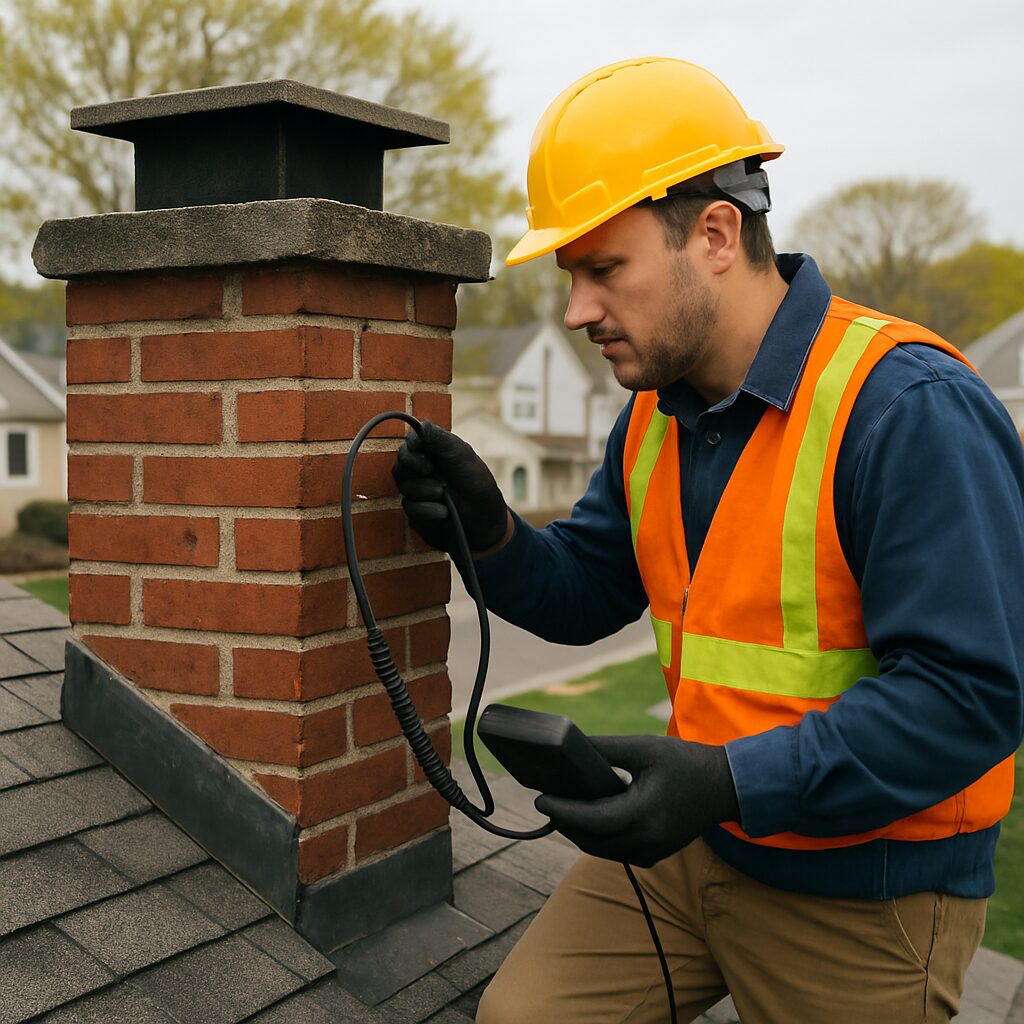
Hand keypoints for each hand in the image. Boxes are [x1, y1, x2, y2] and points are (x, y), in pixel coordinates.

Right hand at [392, 420, 508, 553]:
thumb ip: (443, 441)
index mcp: (439, 452)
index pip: (414, 440)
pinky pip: (409, 506)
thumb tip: (422, 423)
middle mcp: (426, 469)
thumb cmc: (480, 490)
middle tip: (428, 469)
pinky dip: (426, 509)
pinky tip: (443, 513)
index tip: (417, 446)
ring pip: (404, 484)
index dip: (412, 442)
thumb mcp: (465, 460)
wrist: (485, 528)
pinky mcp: (417, 511)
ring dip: (425, 490)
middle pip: (402, 460)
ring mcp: (420, 490)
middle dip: (413, 463)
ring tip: (444, 495)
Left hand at [535, 735, 739, 867]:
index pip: (590, 821)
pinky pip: (614, 850)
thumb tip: (570, 749)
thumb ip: (605, 750)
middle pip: (590, 840)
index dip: (561, 811)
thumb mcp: (643, 748)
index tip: (539, 798)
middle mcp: (645, 842)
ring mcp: (650, 852)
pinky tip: (586, 816)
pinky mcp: (653, 853)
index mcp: (643, 816)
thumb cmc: (686, 763)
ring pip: (600, 849)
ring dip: (578, 831)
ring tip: (560, 806)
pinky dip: (596, 836)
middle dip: (564, 821)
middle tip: (545, 799)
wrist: (726, 787)